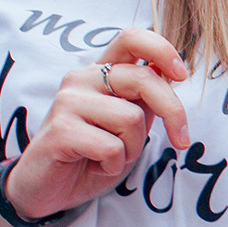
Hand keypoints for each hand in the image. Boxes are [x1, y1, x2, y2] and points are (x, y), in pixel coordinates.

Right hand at [5, 29, 190, 219]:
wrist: (45, 188)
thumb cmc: (91, 156)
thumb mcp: (127, 126)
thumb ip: (144, 101)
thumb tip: (172, 77)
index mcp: (100, 72)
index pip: (131, 38)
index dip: (162, 49)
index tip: (181, 75)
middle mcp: (82, 78)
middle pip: (144, 79)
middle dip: (174, 112)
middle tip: (182, 141)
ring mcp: (68, 101)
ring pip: (132, 118)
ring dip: (133, 148)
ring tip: (112, 158)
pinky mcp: (61, 129)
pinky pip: (112, 147)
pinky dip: (114, 165)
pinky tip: (95, 166)